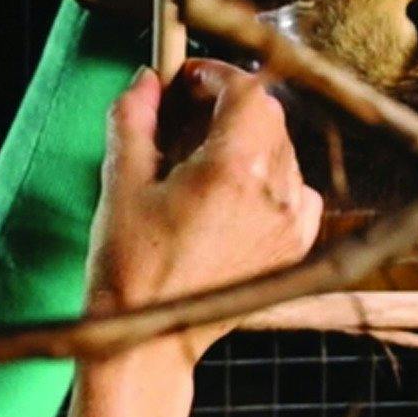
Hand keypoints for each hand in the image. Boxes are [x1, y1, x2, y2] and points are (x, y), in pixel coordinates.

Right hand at [68, 61, 322, 416]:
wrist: (151, 341)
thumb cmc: (130, 267)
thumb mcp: (121, 183)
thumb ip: (134, 119)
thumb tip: (145, 80)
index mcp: (233, 171)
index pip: (248, 92)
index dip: (218, 76)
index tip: (189, 80)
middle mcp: (275, 194)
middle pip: (269, 117)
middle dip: (229, 106)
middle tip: (188, 114)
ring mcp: (292, 223)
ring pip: (283, 151)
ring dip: (248, 141)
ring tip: (204, 160)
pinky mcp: (295, 247)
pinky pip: (296, 190)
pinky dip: (269, 179)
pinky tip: (233, 195)